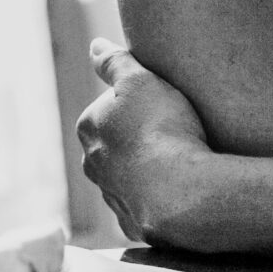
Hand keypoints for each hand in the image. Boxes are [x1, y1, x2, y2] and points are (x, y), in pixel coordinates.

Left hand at [76, 39, 217, 247]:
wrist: (183, 194)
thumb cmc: (162, 130)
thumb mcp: (141, 82)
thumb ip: (115, 62)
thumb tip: (96, 45)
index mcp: (89, 129)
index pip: (108, 108)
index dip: (138, 105)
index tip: (163, 107)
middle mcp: (93, 165)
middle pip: (115, 145)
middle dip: (137, 140)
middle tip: (173, 134)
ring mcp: (112, 198)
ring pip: (127, 178)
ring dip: (146, 172)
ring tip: (180, 165)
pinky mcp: (134, 225)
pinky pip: (145, 208)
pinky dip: (158, 201)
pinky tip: (179, 195)